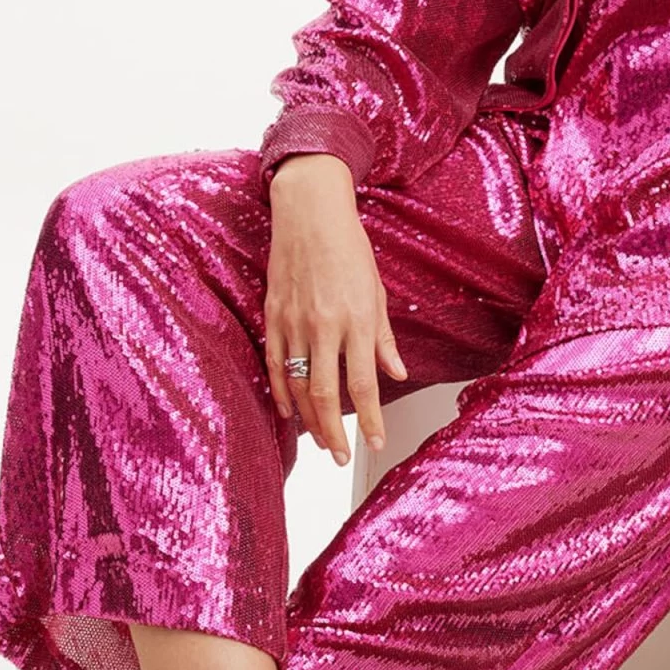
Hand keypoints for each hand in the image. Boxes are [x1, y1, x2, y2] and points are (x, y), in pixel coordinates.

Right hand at [264, 154, 408, 465]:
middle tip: (342, 457)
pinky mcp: (273, 316)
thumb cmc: (348, 247)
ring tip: (321, 442)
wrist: (309, 212)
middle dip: (335, 432)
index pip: (364, 383)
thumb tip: (396, 374)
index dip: (370, 419)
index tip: (375, 443)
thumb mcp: (376, 291)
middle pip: (327, 393)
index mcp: (356, 319)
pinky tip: (290, 411)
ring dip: (310, 419)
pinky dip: (282, 392)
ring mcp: (294, 322)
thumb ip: (383, 338)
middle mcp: (324, 325)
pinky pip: (275, 364)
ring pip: (298, 385)